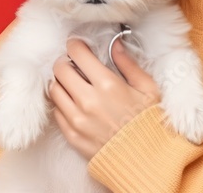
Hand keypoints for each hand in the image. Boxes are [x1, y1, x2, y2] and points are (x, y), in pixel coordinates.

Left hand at [49, 37, 161, 159]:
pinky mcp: (72, 136)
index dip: (75, 45)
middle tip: (73, 63)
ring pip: (54, 90)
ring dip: (61, 82)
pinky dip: (62, 103)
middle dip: (65, 62)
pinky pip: (56, 112)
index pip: (77, 54)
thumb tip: (115, 44)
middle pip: (60, 70)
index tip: (77, 45)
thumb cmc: (148, 122)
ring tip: (72, 83)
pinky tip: (74, 102)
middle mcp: (88, 101)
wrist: (145, 158)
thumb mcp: (147, 88)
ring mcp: (77, 120)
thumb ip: (128, 63)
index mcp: (108, 85)